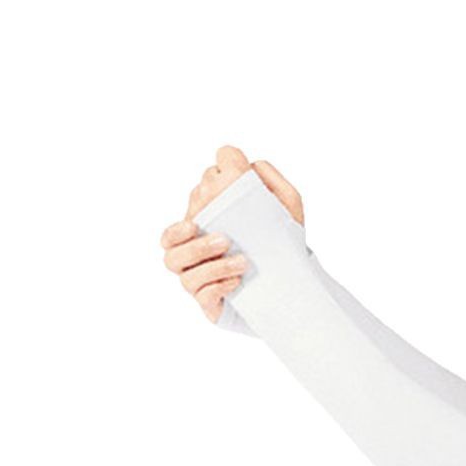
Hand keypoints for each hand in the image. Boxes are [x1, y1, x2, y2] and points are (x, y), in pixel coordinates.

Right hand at [161, 146, 304, 322]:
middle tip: (226, 238)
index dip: (197, 196)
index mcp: (211, 222)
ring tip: (239, 260)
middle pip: (170, 237)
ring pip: (175, 264)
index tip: (217, 193)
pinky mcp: (208, 301)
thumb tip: (249, 164)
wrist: (295, 285)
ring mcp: (198, 275)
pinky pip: (200, 294)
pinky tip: (238, 280)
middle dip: (194, 235)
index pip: (189, 204)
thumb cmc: (284, 243)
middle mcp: (196, 248)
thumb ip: (271, 181)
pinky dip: (216, 285)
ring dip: (203, 260)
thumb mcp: (287, 209)